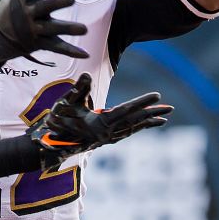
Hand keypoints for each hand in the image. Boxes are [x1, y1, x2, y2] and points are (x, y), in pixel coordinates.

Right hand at [0, 0, 87, 61]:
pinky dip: (70, 52)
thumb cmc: (8, 7)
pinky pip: (57, 47)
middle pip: (43, 8)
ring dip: (68, 29)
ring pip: (53, 30)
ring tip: (84, 30)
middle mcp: (27, 14)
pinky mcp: (40, 43)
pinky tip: (85, 55)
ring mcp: (34, 30)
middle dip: (56, 4)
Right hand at [27, 73, 171, 169]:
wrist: (48, 145)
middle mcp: (107, 133)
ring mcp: (105, 139)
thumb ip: (78, 88)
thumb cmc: (56, 122)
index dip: (142, 102)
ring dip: (146, 123)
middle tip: (171, 109)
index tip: (158, 95)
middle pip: (135, 122)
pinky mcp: (102, 141)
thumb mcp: (66, 102)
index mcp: (101, 123)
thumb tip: (88, 75)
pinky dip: (135, 129)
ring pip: (131, 129)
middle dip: (152, 114)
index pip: (127, 110)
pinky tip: (139, 126)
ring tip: (161, 119)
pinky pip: (124, 134)